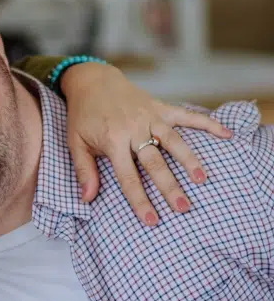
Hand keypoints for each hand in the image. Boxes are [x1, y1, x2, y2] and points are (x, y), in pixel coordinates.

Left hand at [60, 62, 232, 225]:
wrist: (92, 81)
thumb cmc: (83, 116)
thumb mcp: (75, 143)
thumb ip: (84, 170)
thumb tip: (87, 198)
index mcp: (113, 140)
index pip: (128, 177)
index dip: (140, 200)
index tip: (151, 220)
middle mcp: (134, 129)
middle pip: (155, 162)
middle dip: (169, 186)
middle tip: (183, 207)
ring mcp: (150, 116)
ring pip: (174, 140)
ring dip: (189, 160)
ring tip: (202, 179)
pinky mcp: (160, 107)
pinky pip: (186, 115)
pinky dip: (207, 123)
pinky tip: (226, 134)